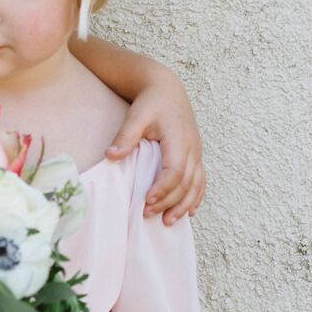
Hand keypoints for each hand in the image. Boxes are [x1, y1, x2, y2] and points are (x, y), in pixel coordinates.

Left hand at [106, 71, 204, 224]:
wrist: (167, 89)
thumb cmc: (150, 102)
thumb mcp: (136, 115)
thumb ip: (125, 136)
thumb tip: (110, 156)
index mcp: (178, 138)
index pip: (174, 170)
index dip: (162, 188)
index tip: (146, 201)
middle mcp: (192, 148)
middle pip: (186, 183)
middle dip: (168, 202)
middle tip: (147, 216)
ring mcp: (196, 152)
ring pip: (196, 185)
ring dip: (184, 205)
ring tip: (169, 222)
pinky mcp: (196, 155)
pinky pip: (201, 180)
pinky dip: (196, 197)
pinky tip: (189, 212)